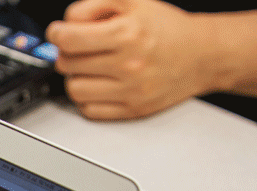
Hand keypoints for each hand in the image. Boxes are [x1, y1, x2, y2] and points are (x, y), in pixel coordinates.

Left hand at [47, 0, 209, 118]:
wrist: (203, 54)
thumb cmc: (166, 28)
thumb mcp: (133, 1)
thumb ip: (94, 6)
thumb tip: (66, 23)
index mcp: (127, 34)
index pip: (69, 39)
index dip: (57, 33)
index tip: (59, 32)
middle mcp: (128, 64)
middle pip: (67, 64)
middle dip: (68, 53)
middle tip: (80, 48)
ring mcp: (130, 91)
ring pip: (74, 89)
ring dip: (76, 77)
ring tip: (90, 67)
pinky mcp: (132, 110)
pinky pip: (89, 110)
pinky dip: (87, 98)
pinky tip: (98, 84)